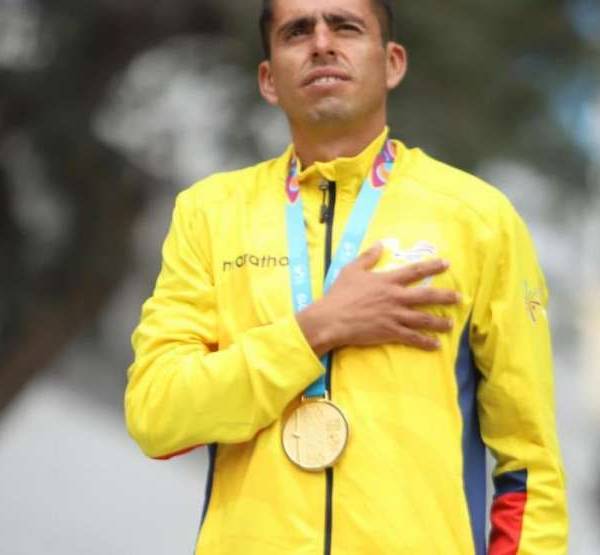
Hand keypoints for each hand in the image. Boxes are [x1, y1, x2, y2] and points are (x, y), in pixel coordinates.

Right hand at [296, 242, 460, 355]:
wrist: (332, 319)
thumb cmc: (340, 294)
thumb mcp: (352, 270)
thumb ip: (368, 257)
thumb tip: (381, 244)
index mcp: (387, 281)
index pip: (415, 271)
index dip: (432, 266)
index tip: (446, 264)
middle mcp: (395, 297)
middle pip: (426, 296)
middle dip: (445, 296)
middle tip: (459, 297)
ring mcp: (395, 316)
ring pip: (423, 319)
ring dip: (439, 321)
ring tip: (450, 324)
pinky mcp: (390, 332)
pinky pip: (413, 337)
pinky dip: (425, 342)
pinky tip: (436, 345)